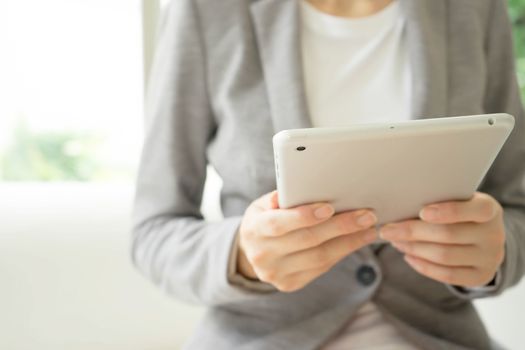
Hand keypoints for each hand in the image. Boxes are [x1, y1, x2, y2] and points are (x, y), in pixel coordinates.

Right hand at [237, 190, 377, 291]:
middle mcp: (263, 255)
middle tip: (366, 215)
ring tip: (369, 229)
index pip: (278, 224)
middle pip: (307, 240)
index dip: (304, 216)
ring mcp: (276, 273)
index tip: (329, 207)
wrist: (252, 252)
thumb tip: (298, 188)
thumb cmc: (264, 219)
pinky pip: (322, 268)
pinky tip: (356, 240)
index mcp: (253, 230)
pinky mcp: (290, 284)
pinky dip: (342, 252)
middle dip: (340, 227)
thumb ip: (279, 197)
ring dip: (349, 242)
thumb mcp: (263, 205)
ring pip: (319, 257)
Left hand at [380, 192, 504, 287]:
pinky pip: (448, 275)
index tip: (422, 212)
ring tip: (395, 242)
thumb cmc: (461, 213)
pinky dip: (423, 266)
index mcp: (489, 210)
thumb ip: (440, 200)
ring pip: (444, 256)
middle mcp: (494, 235)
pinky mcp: (480, 276)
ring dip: (414, 249)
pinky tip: (407, 256)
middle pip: (448, 234)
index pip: (475, 210)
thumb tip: (400, 204)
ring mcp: (489, 258)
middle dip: (413, 232)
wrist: (484, 237)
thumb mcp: (459, 201)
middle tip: (388, 230)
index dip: (449, 211)